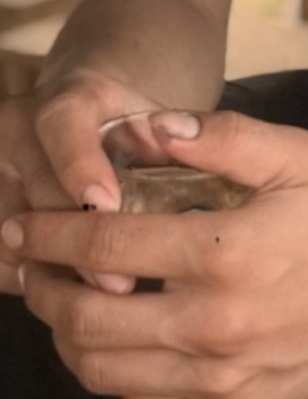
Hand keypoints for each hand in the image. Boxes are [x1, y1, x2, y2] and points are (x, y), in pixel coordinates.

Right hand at [0, 69, 164, 295]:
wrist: (87, 119)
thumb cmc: (132, 129)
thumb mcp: (155, 123)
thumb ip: (171, 145)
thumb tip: (191, 175)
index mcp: (67, 100)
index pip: (63, 127)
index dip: (80, 167)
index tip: (108, 206)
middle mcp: (17, 130)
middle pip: (41, 194)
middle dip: (83, 244)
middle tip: (124, 286)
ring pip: (13, 234)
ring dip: (57, 272)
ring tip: (106, 305)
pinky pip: (2, 260)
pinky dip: (36, 281)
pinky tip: (75, 299)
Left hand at [5, 109, 307, 398]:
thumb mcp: (293, 156)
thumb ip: (223, 134)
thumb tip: (151, 127)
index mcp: (224, 253)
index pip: (107, 245)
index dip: (52, 231)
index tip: (23, 220)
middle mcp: (212, 323)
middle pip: (87, 317)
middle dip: (40, 286)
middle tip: (25, 261)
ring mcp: (217, 375)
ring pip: (100, 369)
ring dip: (61, 332)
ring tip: (53, 297)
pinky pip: (137, 394)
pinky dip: (102, 367)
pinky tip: (100, 333)